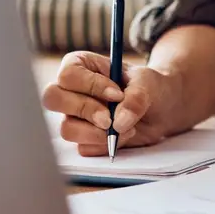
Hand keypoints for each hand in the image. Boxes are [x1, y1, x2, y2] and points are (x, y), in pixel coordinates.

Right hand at [42, 51, 186, 154]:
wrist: (161, 109)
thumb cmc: (148, 87)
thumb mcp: (147, 83)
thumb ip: (135, 97)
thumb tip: (119, 122)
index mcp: (81, 66)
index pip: (68, 75)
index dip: (90, 86)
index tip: (117, 94)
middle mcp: (71, 91)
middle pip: (53, 99)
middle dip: (84, 110)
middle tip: (109, 118)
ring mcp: (74, 117)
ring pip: (66, 128)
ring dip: (96, 133)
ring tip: (125, 128)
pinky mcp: (83, 139)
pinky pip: (84, 147)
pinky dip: (104, 145)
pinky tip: (123, 136)